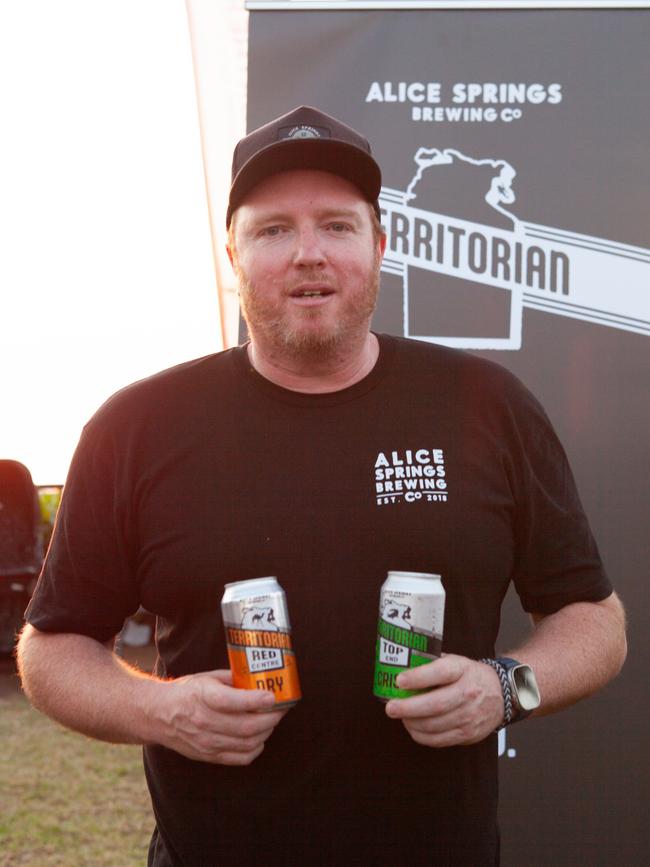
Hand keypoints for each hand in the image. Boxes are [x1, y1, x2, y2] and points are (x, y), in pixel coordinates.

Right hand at [155, 669, 286, 764]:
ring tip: (272, 721)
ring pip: (247, 743)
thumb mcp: (207, 677)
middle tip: (281, 709)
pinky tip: (260, 738)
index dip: (256, 700)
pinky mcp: (209, 756)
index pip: (234, 702)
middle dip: (271, 718)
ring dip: (266, 732)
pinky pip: (240, 758)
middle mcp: (205, 722)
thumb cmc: (186, 692)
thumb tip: (259, 680)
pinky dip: (256, 749)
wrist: (158, 715)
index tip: (272, 696)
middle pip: (247, 726)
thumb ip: (233, 679)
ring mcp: (207, 742)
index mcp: (204, 697)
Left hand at [384, 655, 503, 747]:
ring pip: (434, 725)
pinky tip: (413, 727)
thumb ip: (431, 665)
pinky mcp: (468, 735)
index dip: (418, 677)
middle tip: (391, 708)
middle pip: (435, 704)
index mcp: (461, 670)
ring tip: (400, 716)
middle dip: (409, 708)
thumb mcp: (454, 662)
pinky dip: (421, 735)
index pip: (439, 672)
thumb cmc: (469, 675)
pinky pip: (439, 740)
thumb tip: (400, 669)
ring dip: (412, 723)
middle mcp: (467, 693)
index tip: (399, 680)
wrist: (501, 694)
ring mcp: (469, 716)